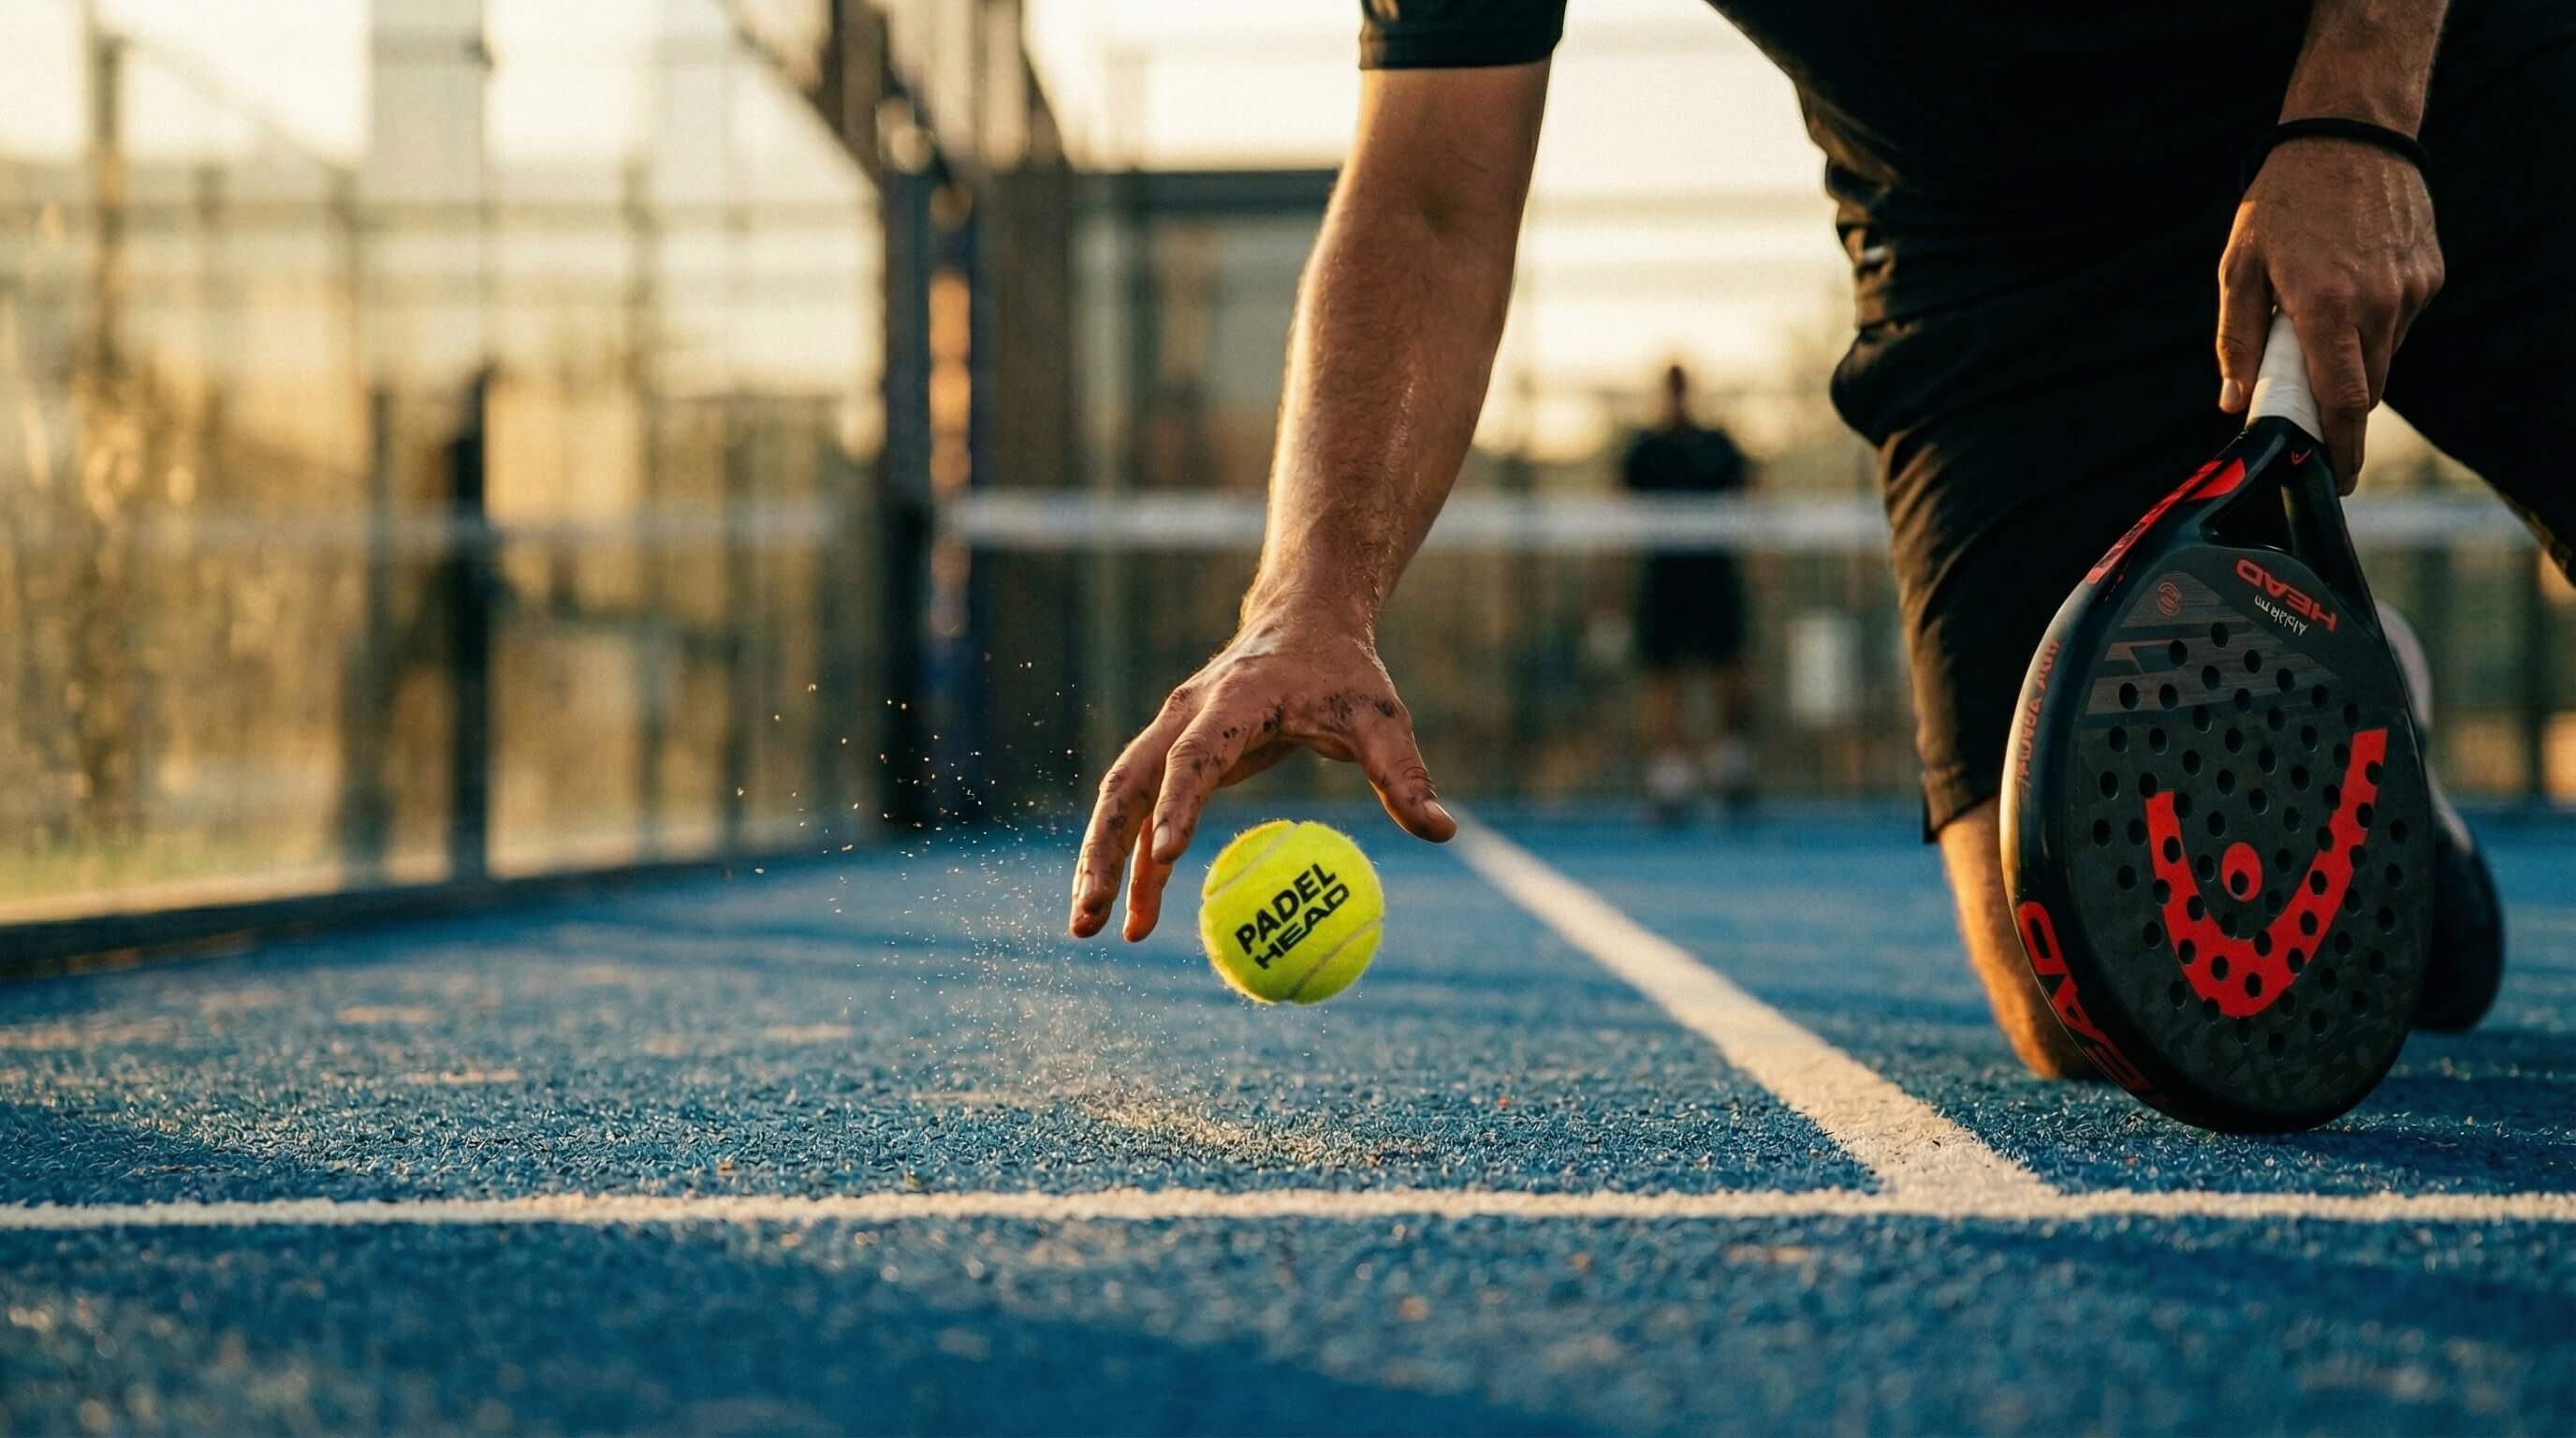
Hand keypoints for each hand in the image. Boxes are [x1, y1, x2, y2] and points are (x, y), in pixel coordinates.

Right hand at [1067, 607, 1454, 940]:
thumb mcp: (1380, 716)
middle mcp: (1185, 715)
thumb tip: (1442, 831)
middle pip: (1127, 784)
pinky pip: (1144, 815)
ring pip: (1121, 801)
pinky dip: (1137, 864)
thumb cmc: (1343, 671)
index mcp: (1235, 700)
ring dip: (1102, 864)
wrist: (1300, 621)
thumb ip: (1403, 774)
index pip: (1196, 754)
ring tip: (1087, 932)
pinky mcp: (1171, 754)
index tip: (1169, 857)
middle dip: (1102, 851)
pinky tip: (1140, 920)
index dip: (1179, 803)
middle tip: (1089, 918)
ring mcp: (1170, 734)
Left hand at [2216, 137, 2442, 485]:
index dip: (2341, 448)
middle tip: (2306, 399)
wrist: (2350, 133)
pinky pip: (2400, 322)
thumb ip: (2237, 340)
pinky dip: (2373, 323)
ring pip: (2384, 357)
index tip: (2335, 478)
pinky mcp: (2430, 274)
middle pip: (2366, 389)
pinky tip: (2349, 285)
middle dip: (2337, 406)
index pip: (2343, 400)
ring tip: (2320, 314)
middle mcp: (2378, 302)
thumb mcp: (2240, 267)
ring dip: (2352, 357)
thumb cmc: (2283, 199)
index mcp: (2326, 306)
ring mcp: (2411, 288)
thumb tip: (2236, 401)